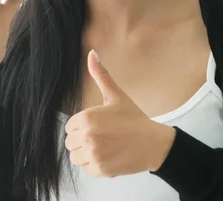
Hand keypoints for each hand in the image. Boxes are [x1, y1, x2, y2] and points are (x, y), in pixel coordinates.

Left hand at [64, 50, 175, 176]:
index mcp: (86, 117)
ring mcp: (94, 154)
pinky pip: (85, 169)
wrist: (154, 143)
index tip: (96, 126)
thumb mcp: (116, 95)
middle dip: (82, 141)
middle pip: (70, 142)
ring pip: (75, 157)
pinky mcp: (100, 169)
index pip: (69, 127)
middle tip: (101, 137)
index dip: (81, 127)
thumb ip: (100, 75)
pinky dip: (94, 165)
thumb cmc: (133, 119)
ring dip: (86, 154)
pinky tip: (107, 156)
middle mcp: (87, 136)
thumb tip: (92, 53)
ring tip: (103, 147)